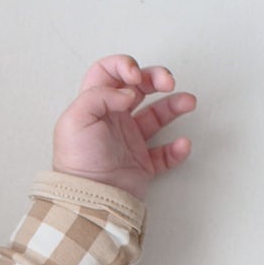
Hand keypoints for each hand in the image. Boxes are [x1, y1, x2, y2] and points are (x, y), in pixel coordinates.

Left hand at [50, 55, 196, 202]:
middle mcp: (112, 120)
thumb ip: (98, 95)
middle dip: (155, 77)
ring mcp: (128, 141)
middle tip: (167, 82)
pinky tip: (181, 145)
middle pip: (137, 87)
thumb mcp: (75, 121)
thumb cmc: (78, 163)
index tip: (134, 76)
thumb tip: (127, 92)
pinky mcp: (141, 164)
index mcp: (94, 107)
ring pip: (157, 115)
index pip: (107, 73)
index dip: (123, 66)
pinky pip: (165, 152)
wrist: (90, 199)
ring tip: (188, 103)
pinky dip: (177, 148)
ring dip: (175, 105)